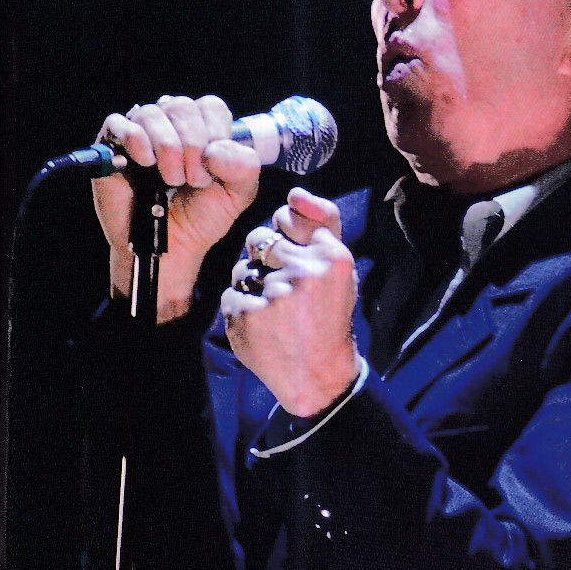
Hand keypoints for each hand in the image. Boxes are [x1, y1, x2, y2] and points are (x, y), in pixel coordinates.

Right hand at [93, 94, 260, 320]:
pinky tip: (146, 162)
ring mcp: (140, 132)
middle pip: (181, 107)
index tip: (213, 168)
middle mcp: (170, 124)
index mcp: (202, 128)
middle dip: (192, 145)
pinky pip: (119, 124)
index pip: (210, 107)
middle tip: (192, 181)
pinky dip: (135, 140)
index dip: (215, 134)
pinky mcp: (112, 146)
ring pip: (151, 113)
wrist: (170, 247)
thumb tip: (217, 150)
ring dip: (167, 147)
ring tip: (171, 180)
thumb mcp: (237, 194)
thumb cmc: (201, 218)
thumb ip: (244, 166)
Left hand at [220, 189, 361, 416]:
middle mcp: (306, 271)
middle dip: (264, 261)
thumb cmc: (329, 318)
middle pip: (258, 240)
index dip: (284, 234)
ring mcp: (275, 294)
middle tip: (287, 294)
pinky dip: (241, 311)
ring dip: (251, 288)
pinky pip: (230, 296)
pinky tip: (263, 328)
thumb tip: (295, 193)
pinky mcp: (248, 315)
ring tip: (276, 314)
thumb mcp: (340, 270)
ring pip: (241, 269)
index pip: (289, 216)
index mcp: (332, 256)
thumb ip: (321, 225)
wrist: (320, 376)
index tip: (293, 256)